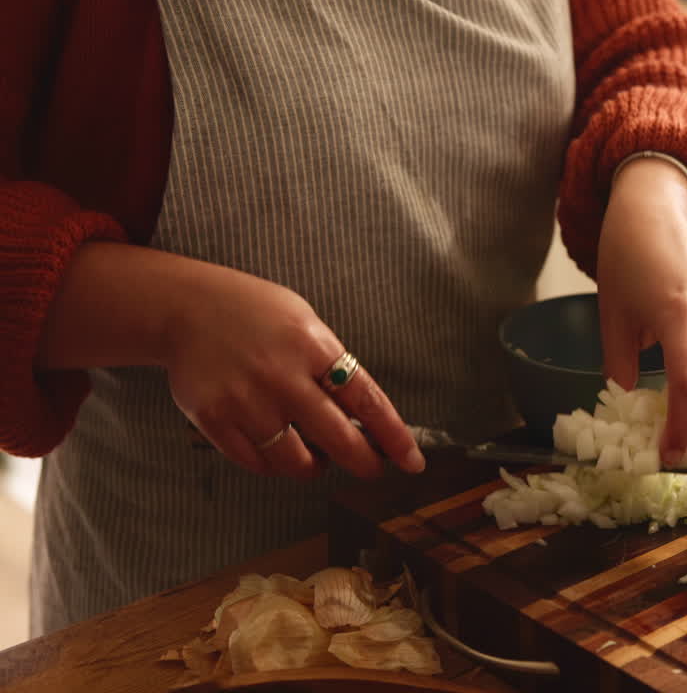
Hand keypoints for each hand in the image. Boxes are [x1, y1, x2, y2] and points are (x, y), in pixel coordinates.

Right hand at [162, 263, 422, 479]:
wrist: (183, 307)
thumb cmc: (254, 313)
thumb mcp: (305, 323)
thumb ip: (331, 365)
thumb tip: (363, 417)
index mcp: (313, 346)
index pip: (367, 401)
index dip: (394, 436)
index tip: (412, 461)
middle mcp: (282, 375)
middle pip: (338, 439)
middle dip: (363, 463)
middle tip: (372, 469)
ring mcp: (246, 400)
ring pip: (295, 461)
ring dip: (313, 467)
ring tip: (316, 459)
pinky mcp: (215, 419)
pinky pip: (256, 463)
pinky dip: (273, 465)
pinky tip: (278, 451)